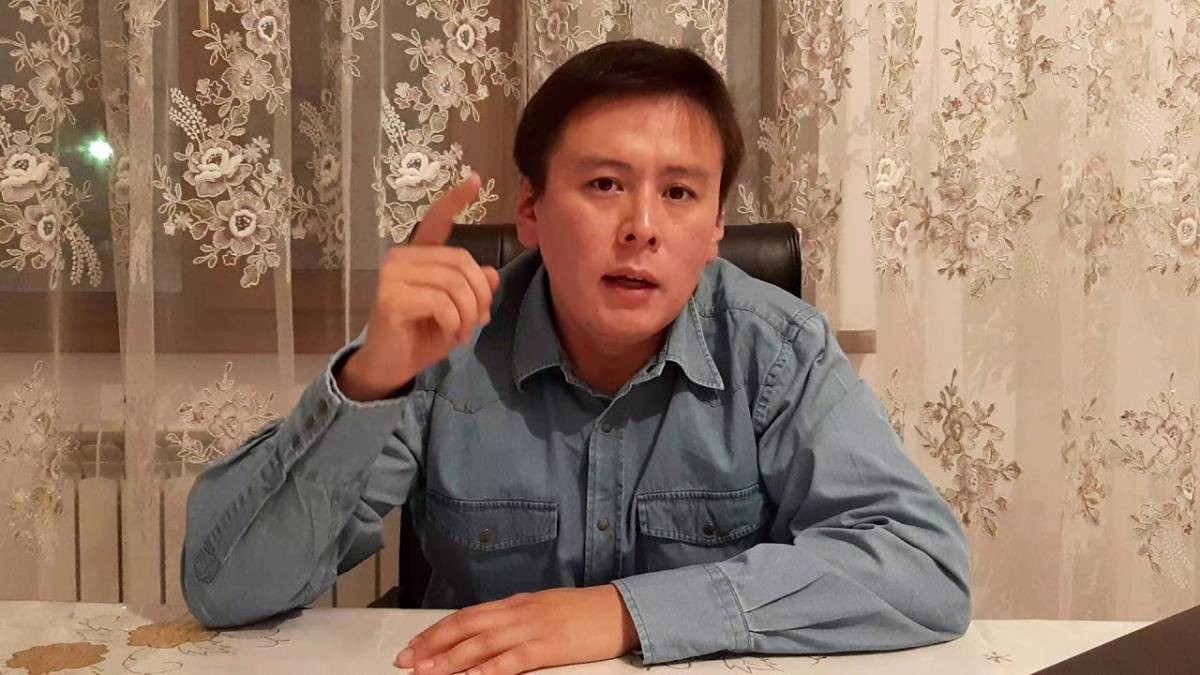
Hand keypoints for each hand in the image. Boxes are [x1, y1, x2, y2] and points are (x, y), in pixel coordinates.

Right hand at [338, 173, 499, 400]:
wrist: (391, 366)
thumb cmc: (422, 335)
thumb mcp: (457, 312)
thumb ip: (473, 290)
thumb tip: (491, 274)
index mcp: (419, 256)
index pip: (437, 220)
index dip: (456, 199)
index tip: (475, 179)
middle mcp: (402, 258)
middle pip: (462, 262)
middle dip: (480, 296)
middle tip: (478, 321)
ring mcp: (393, 276)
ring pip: (455, 284)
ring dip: (468, 314)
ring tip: (463, 332)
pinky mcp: (391, 298)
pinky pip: (442, 303)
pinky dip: (455, 324)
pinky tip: (449, 336)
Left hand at [394, 585, 639, 674]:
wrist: (619, 610)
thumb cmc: (583, 614)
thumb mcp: (543, 610)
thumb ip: (514, 620)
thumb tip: (484, 633)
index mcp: (516, 603)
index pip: (467, 615)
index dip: (437, 631)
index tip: (413, 646)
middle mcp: (519, 612)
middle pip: (467, 626)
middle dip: (433, 644)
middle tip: (406, 661)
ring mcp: (534, 628)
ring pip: (483, 642)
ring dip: (451, 659)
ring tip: (426, 672)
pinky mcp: (551, 646)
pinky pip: (515, 658)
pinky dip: (492, 669)